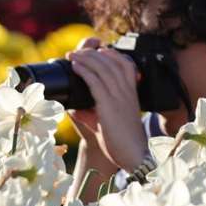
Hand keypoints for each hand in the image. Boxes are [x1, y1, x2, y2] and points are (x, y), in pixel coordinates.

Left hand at [66, 38, 147, 171]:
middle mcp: (127, 92)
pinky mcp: (109, 106)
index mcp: (132, 94)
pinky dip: (84, 71)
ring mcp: (119, 98)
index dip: (113, 54)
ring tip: (72, 55)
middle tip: (78, 51)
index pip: (126, 65)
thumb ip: (94, 112)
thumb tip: (73, 107)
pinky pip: (95, 82)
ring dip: (86, 58)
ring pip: (103, 69)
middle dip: (94, 53)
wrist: (133, 155)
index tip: (99, 50)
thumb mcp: (110, 122)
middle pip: (112, 63)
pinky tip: (75, 66)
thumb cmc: (121, 141)